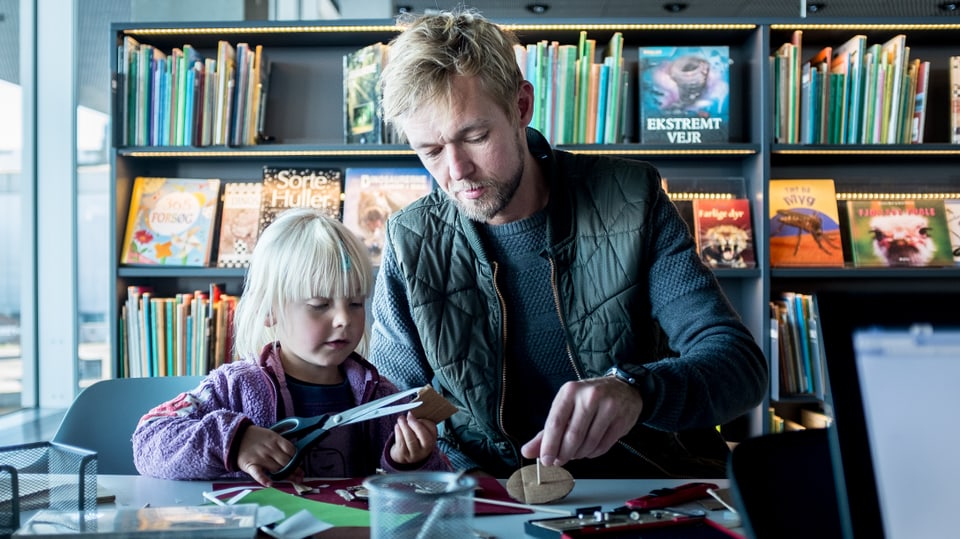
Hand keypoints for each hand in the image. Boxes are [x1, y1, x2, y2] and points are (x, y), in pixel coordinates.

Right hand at [236, 425, 298, 486]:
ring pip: (277, 468)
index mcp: (275, 439)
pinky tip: (270, 483)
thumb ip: (281, 444)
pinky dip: (263, 479)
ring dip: (286, 476)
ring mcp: (260, 457)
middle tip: (300, 477)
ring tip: (294, 481)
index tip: (300, 466)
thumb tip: (295, 455)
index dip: (297, 459)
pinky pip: (258, 473)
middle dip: (295, 470)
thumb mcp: (270, 435)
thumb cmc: (256, 438)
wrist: (237, 436)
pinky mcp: (250, 465)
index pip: (291, 450)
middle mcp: (269, 448)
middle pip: (286, 461)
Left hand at [389, 412, 437, 464]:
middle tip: (409, 416)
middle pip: (425, 437)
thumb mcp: (419, 430)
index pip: (432, 429)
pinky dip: (398, 432)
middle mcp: (426, 449)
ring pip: (411, 440)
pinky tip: (397, 426)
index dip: (423, 420)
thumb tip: (412, 413)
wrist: (404, 454)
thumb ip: (418, 421)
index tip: (414, 414)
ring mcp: (415, 454)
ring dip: (405, 427)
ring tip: (401, 419)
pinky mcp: (404, 456)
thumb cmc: (413, 438)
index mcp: (432, 439)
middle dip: (416, 425)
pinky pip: (401, 443)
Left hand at [520, 376, 643, 466]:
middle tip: (559, 460)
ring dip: (579, 454)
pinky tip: (589, 448)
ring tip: (575, 452)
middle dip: (564, 454)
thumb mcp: (565, 407)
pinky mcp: (621, 420)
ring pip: (588, 443)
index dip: (549, 445)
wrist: (622, 388)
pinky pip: (603, 446)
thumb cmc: (589, 398)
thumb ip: (546, 432)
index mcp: (570, 391)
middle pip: (573, 435)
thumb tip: (528, 451)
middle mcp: (590, 396)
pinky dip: (593, 453)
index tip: (546, 459)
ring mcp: (608, 407)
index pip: (555, 423)